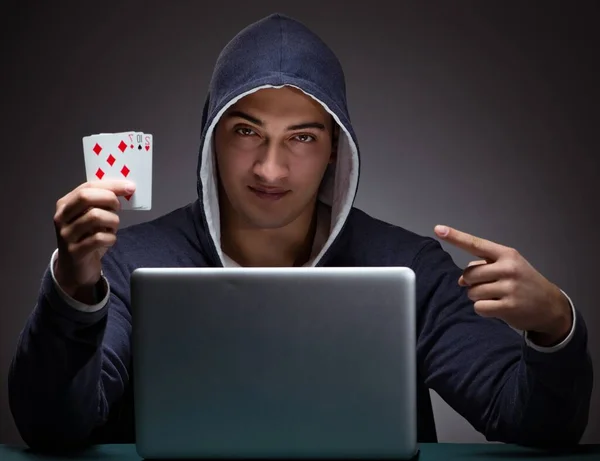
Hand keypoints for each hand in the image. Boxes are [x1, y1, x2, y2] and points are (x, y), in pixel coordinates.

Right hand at [53, 179, 135, 300]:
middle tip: (118, 208)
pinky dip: (111, 238)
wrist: (74, 269)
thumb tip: (125, 189)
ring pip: (95, 217)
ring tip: (112, 228)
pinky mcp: (75, 251)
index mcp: (65, 204)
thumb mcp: (90, 218)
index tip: (130, 187)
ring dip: (112, 221)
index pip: (87, 187)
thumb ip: (100, 203)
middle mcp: (61, 217)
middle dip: (109, 200)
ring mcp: (66, 235)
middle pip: (87, 197)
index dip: (111, 185)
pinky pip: (99, 238)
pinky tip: (109, 240)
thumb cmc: (86, 238)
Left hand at [434, 225, 571, 345]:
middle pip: (468, 275)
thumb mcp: (508, 266)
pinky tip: (497, 307)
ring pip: (471, 292)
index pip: (476, 244)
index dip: (456, 237)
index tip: (439, 229)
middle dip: (471, 283)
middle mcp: (508, 268)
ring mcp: (509, 288)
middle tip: (488, 285)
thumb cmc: (523, 282)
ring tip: (495, 296)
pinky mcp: (508, 307)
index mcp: (506, 254)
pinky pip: (479, 307)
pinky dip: (483, 309)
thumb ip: (482, 267)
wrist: (550, 305)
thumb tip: (460, 280)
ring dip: (477, 296)